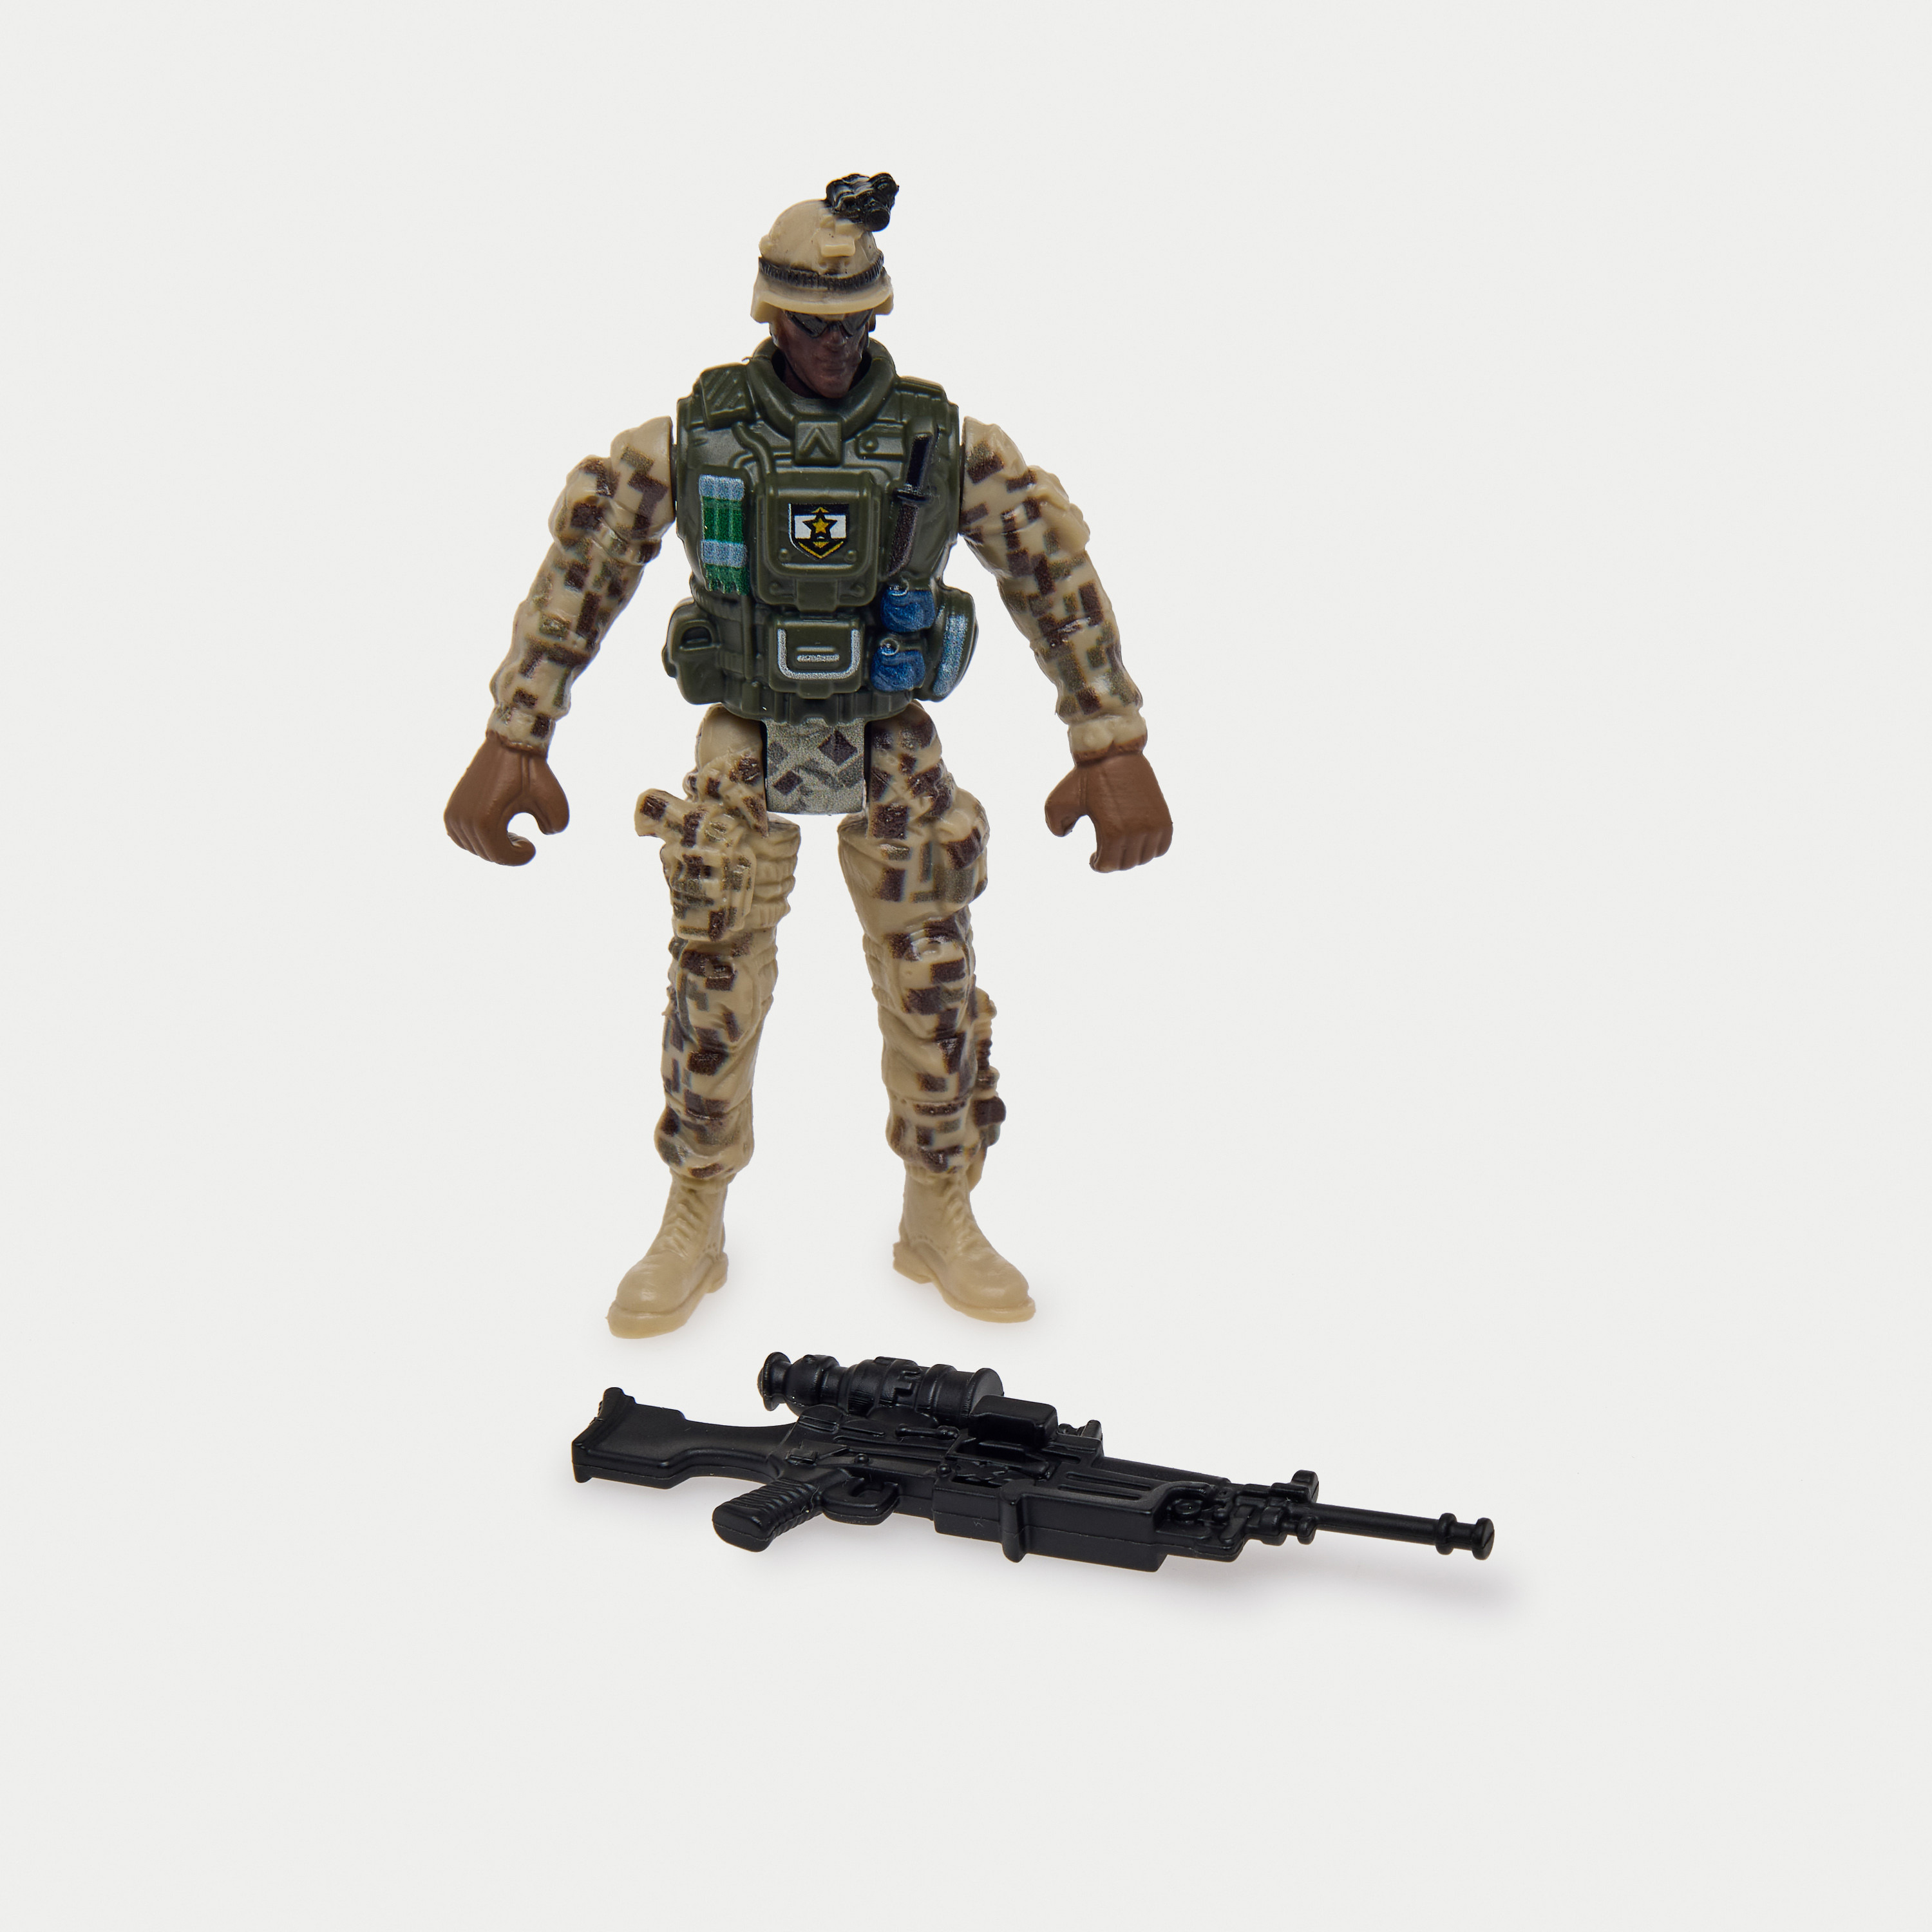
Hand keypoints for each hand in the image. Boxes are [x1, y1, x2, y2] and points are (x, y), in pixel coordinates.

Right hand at [443, 734, 570, 864]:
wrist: (509, 744)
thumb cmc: (531, 771)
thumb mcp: (554, 798)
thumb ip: (557, 825)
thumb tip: (543, 835)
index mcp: (484, 820)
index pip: (499, 856)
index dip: (519, 858)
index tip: (531, 847)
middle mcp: (463, 819)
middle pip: (487, 854)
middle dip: (508, 852)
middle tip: (524, 842)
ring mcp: (454, 814)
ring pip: (474, 848)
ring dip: (494, 846)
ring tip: (512, 836)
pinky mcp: (451, 809)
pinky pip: (461, 838)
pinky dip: (479, 840)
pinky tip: (497, 830)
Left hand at [1044, 748, 1172, 871]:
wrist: (1115, 752)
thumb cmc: (1086, 776)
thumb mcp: (1059, 800)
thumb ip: (1054, 824)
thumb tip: (1065, 836)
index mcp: (1112, 831)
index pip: (1108, 865)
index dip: (1098, 865)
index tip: (1093, 859)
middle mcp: (1136, 831)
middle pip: (1127, 864)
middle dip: (1114, 861)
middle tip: (1106, 852)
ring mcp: (1153, 824)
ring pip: (1145, 857)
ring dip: (1132, 856)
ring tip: (1121, 846)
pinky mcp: (1164, 817)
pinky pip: (1162, 846)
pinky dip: (1151, 849)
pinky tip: (1138, 841)